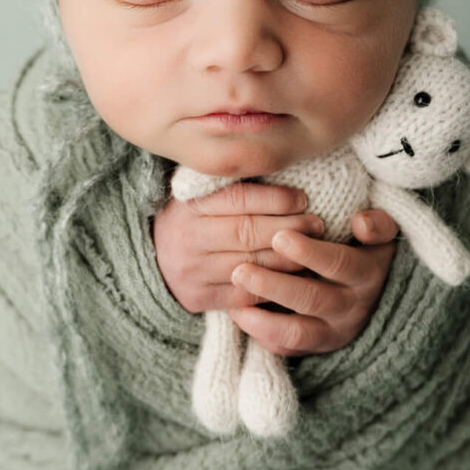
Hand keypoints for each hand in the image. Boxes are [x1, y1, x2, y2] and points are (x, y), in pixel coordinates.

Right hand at [152, 181, 328, 313]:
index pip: (238, 199)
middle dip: (289, 228)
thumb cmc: (190, 222)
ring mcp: (192, 271)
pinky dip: (273, 286)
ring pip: (251, 265)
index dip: (275, 198)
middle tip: (317, 224)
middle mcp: (188, 238)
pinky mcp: (199, 298)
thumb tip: (284, 172)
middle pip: (247, 232)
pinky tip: (293, 276)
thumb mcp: (200, 197)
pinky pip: (245, 294)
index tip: (303, 199)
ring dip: (288, 258)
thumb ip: (232, 186)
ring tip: (312, 249)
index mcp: (189, 206)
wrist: (152, 261)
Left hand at [228, 210, 399, 355]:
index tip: (279, 236)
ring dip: (262, 318)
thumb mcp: (381, 236)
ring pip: (296, 332)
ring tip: (234, 301)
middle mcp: (351, 308)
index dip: (310, 252)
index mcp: (366, 275)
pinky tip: (237, 313)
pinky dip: (260, 333)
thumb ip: (378, 225)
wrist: (374, 294)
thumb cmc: (366, 251)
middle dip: (274, 286)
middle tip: (240, 271)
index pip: (340, 264)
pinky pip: (285, 348)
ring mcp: (333, 332)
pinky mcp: (314, 347)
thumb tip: (361, 222)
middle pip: (312, 299)